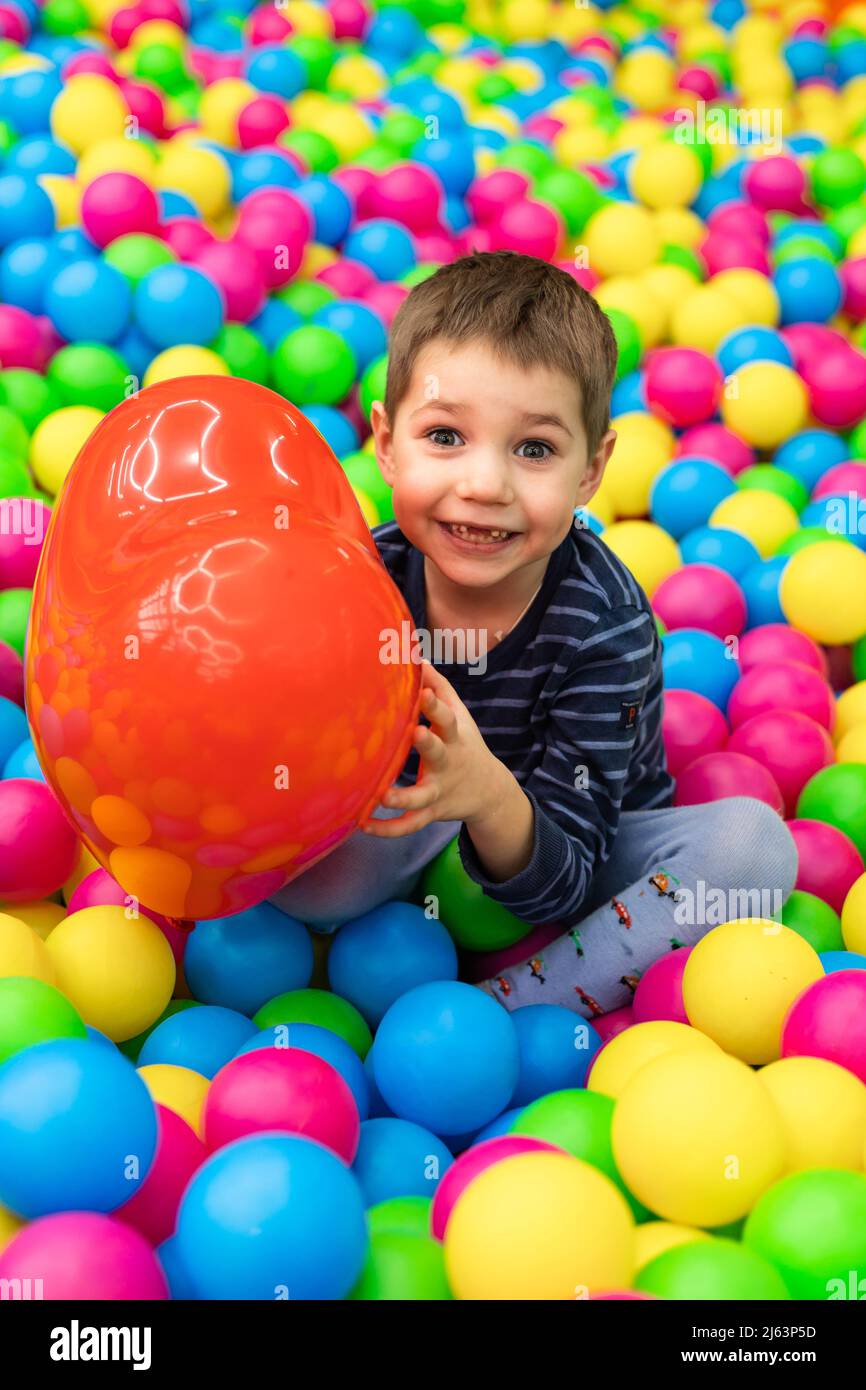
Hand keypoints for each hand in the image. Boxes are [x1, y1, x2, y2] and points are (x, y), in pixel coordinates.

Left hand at [361, 660, 501, 837]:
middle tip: (414, 734)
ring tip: (381, 796)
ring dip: (402, 797)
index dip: (436, 704)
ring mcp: (440, 790)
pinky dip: (390, 829)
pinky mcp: (432, 813)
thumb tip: (417, 655)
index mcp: (454, 736)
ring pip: (421, 797)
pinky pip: (410, 825)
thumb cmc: (463, 743)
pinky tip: (365, 826)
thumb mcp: (459, 716)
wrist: (489, 792)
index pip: (446, 717)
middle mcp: (448, 763)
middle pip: (439, 752)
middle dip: (428, 744)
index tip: (423, 690)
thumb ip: (439, 688)